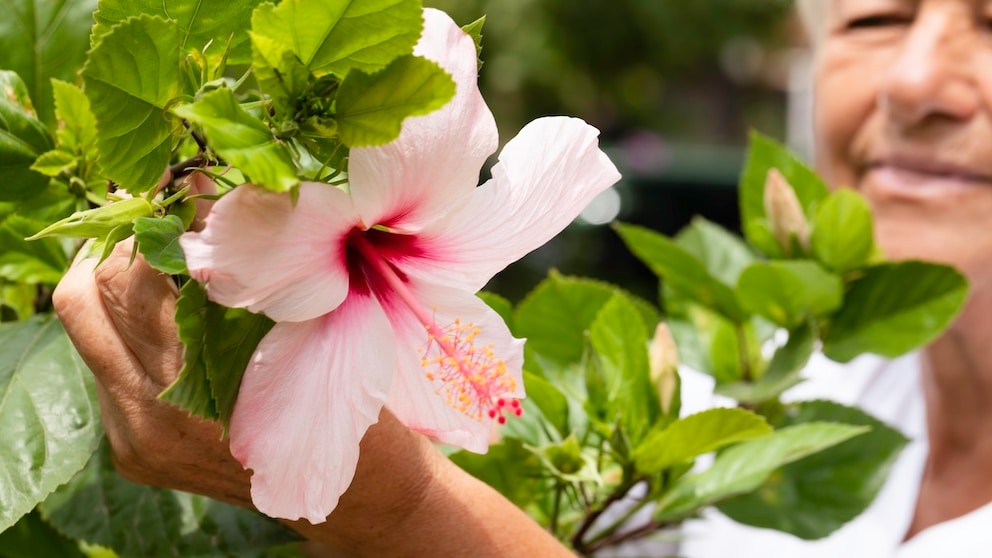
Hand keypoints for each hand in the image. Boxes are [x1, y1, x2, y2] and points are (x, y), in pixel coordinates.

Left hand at [53, 241, 568, 556]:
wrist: (364, 497)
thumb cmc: (363, 415)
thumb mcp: (332, 340)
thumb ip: (274, 279)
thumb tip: (234, 195)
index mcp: (204, 398)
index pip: (146, 280)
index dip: (164, 218)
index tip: (189, 178)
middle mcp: (152, 422)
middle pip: (93, 295)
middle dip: (128, 237)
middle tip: (171, 204)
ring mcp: (135, 438)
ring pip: (85, 323)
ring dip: (117, 272)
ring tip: (164, 242)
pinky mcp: (132, 447)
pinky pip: (100, 357)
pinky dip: (125, 315)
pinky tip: (171, 298)